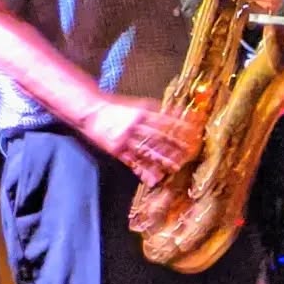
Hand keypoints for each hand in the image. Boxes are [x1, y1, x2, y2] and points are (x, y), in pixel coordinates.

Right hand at [81, 93, 203, 185]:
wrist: (89, 110)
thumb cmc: (114, 107)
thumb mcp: (135, 105)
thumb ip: (154, 111)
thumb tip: (177, 114)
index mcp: (140, 111)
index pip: (164, 120)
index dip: (180, 127)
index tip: (194, 132)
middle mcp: (133, 125)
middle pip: (158, 137)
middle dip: (174, 146)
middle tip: (189, 153)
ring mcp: (124, 138)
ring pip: (146, 151)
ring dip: (162, 160)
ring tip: (175, 168)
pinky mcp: (116, 150)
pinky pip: (131, 162)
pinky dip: (143, 171)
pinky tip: (153, 179)